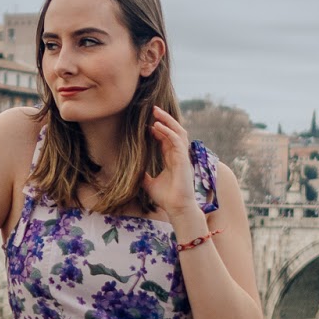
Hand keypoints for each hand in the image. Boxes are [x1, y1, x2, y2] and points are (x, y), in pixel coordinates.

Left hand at [142, 106, 203, 226]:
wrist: (177, 208)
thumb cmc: (166, 198)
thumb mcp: (150, 184)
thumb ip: (144, 176)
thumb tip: (135, 173)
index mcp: (172, 160)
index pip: (167, 139)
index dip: (158, 130)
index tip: (147, 125)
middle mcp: (179, 156)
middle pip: (174, 131)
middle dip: (165, 120)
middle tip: (153, 109)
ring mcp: (182, 156)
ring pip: (178, 132)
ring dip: (167, 121)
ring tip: (156, 112)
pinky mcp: (183, 159)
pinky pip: (176, 141)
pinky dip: (168, 132)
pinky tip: (157, 126)